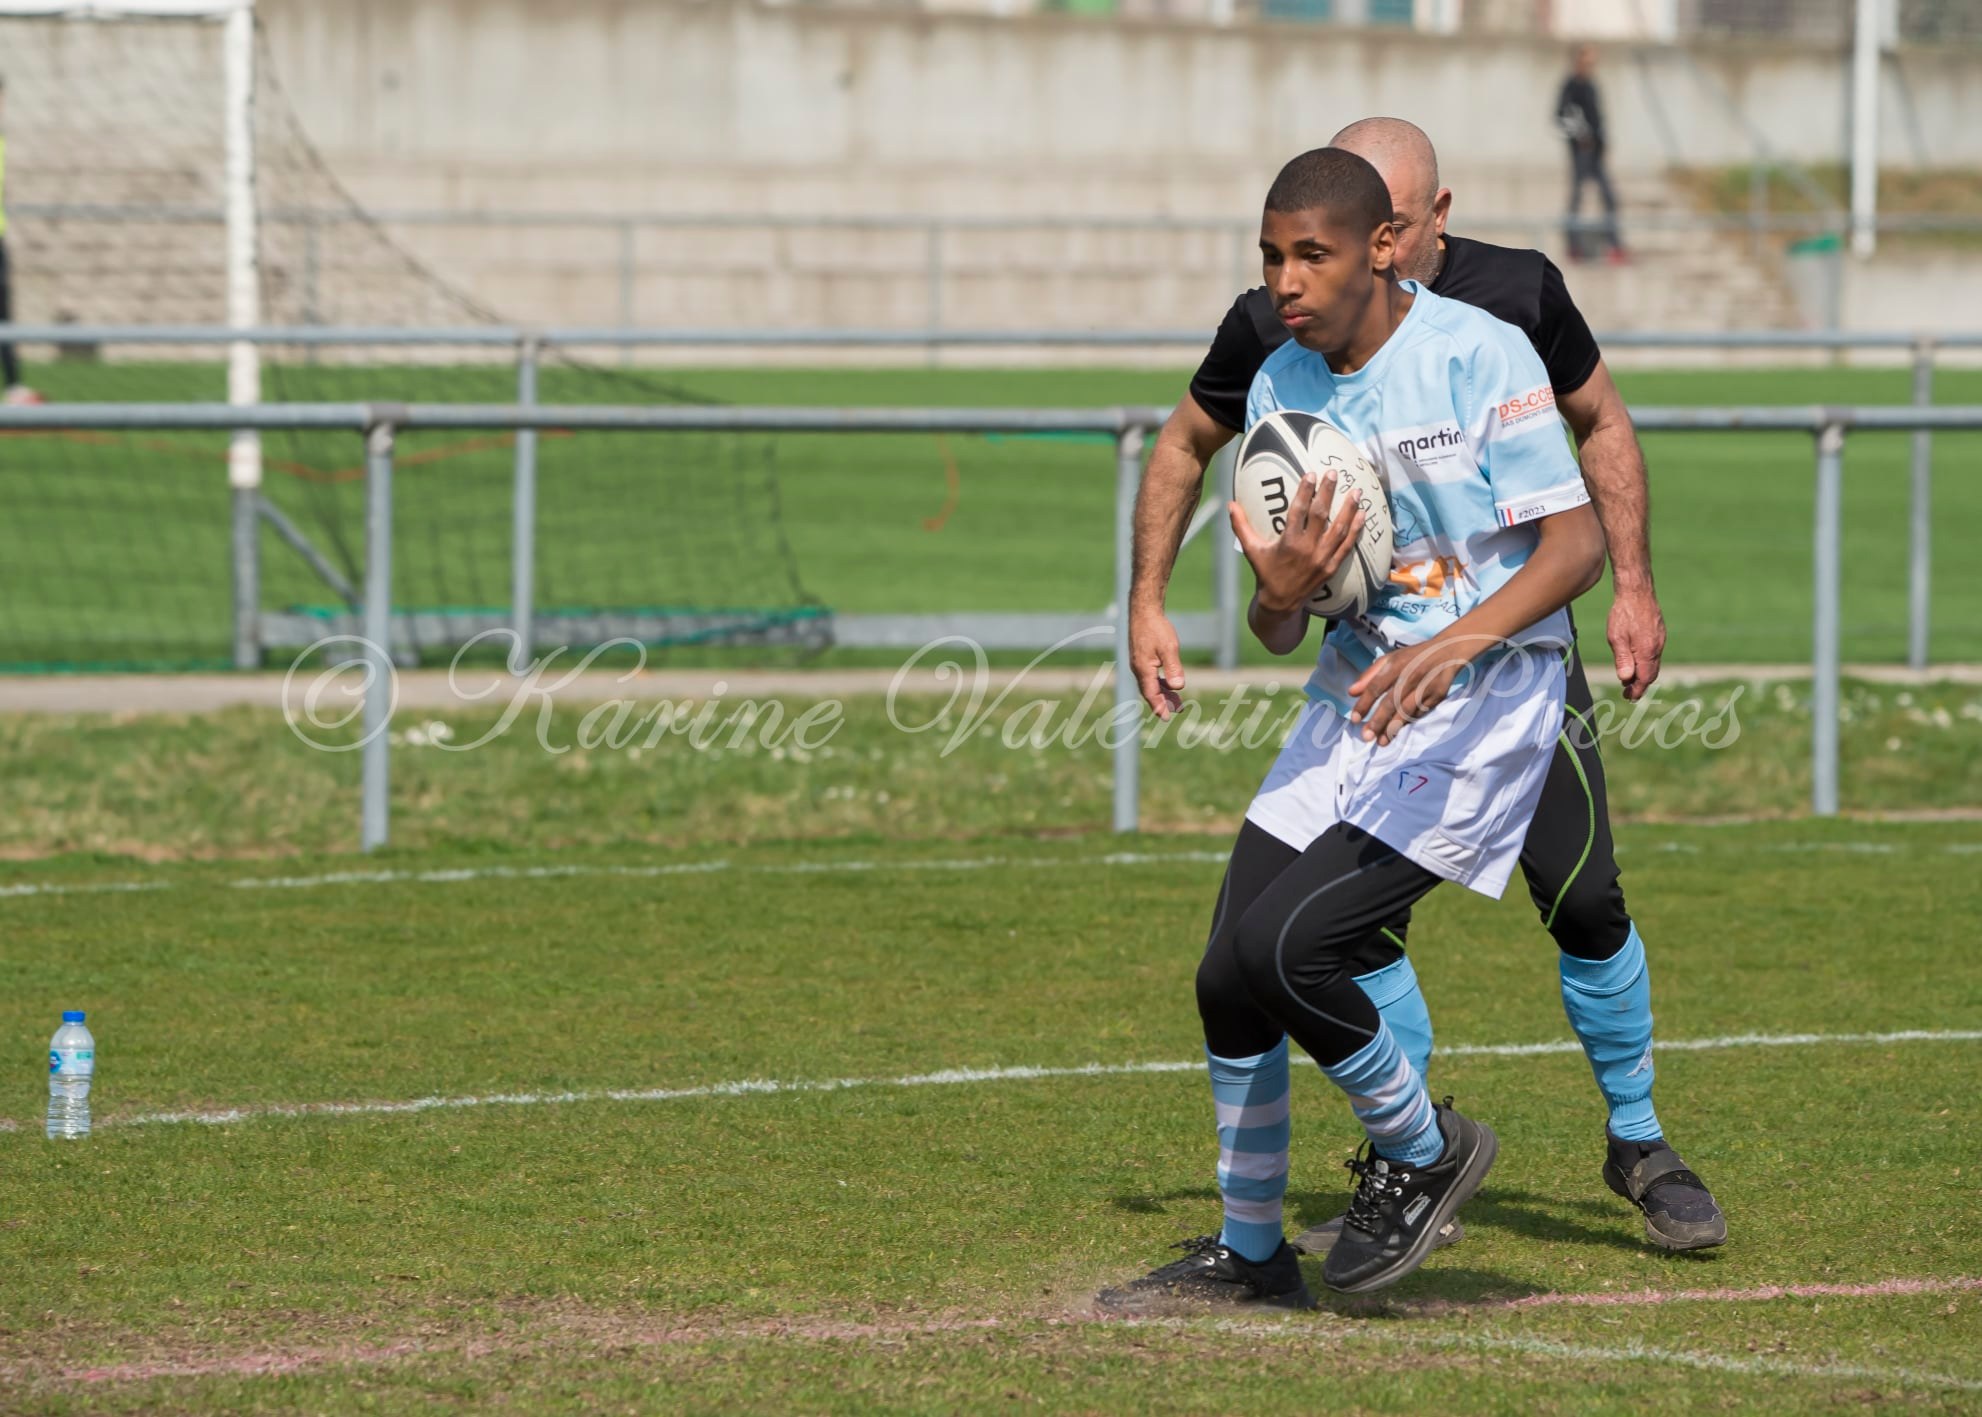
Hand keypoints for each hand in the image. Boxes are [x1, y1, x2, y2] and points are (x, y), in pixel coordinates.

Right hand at [1129, 604, 1185, 719]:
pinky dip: (1158, 683)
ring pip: (1149, 684)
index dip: (1159, 706)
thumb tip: (1178, 687)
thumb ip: (1173, 668)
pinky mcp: (1140, 657)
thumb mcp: (1169, 648)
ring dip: (1161, 693)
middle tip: (1174, 712)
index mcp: (1143, 669)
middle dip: (1161, 703)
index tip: (1165, 718)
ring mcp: (1138, 663)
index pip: (1151, 694)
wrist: (1144, 610)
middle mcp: (1138, 668)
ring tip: (1174, 701)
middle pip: (1149, 692)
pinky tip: (1167, 683)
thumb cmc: (1156, 628)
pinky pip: (1149, 676)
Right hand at [1228, 471, 1364, 614]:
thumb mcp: (1251, 550)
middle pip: (1320, 515)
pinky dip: (1355, 530)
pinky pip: (1347, 546)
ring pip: (1339, 529)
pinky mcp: (1332, 567)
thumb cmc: (1265, 572)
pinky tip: (1362, 514)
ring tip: (1356, 491)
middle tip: (1333, 474)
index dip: (1305, 491)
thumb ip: (1241, 526)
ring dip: (1349, 509)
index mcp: (1288, 543)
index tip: (1311, 474)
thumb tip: (1230, 504)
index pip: (1298, 511)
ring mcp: (1322, 558)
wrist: (1281, 603)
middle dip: (1327, 492)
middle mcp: (1307, 549)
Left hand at [1347, 636, 1476, 745]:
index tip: (1355, 719)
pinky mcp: (1437, 696)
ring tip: (1381, 741)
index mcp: (1395, 665)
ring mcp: (1425, 687)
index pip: (1376, 686)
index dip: (1364, 703)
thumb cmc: (1413, 657)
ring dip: (1393, 728)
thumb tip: (1352, 692)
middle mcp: (1410, 676)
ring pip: (1406, 711)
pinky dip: (1408, 723)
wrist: (1447, 652)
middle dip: (1378, 721)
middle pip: (1391, 702)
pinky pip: (1419, 713)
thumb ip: (1369, 675)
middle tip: (1366, 736)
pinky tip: (1397, 732)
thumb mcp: (1390, 659)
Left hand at [1607, 589, 1665, 700]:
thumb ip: (1622, 659)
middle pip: (1651, 674)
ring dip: (1643, 674)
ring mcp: (1660, 640)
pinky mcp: (1659, 633)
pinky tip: (1636, 661)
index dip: (1637, 690)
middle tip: (1628, 693)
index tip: (1629, 698)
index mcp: (1647, 652)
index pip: (1644, 679)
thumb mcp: (1617, 638)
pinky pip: (1654, 654)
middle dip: (1640, 685)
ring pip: (1653, 664)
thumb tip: (1625, 679)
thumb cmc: (1623, 613)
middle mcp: (1657, 648)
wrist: (1637, 591)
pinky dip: (1646, 662)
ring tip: (1629, 680)